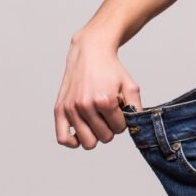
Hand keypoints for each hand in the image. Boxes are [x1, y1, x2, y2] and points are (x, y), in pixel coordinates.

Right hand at [54, 30, 143, 149]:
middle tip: (108, 112)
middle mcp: (86, 105)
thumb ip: (136, 108)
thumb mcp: (130, 85)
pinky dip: (74, 141)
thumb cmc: (110, 70)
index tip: (119, 109)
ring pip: (88, 142)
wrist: (90, 52)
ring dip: (95, 134)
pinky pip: (63, 139)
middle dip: (110, 127)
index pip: (119, 129)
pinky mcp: (59, 109)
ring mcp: (71, 108)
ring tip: (96, 119)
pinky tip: (82, 132)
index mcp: (105, 100)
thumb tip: (135, 127)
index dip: (122, 120)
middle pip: (105, 138)